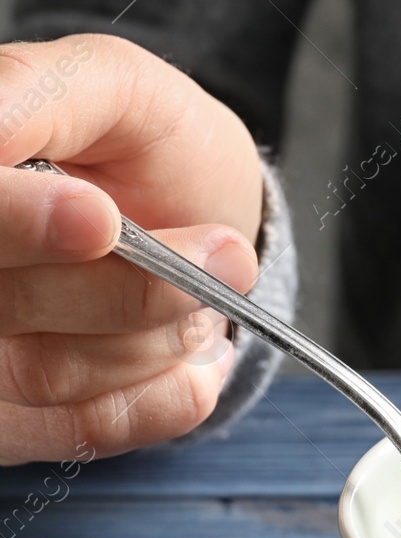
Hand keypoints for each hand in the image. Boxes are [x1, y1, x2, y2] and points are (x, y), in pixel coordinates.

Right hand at [0, 34, 263, 464]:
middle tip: (221, 256)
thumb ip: (43, 91)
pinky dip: (161, 398)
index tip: (99, 218)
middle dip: (126, 290)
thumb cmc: (148, 148)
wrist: (199, 218)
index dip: (17, 224)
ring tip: (205, 296)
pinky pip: (82, 431)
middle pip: (2, 305)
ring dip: (154, 338)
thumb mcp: (115, 87)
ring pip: (43, 374)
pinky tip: (198, 360)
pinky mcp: (17, 423)